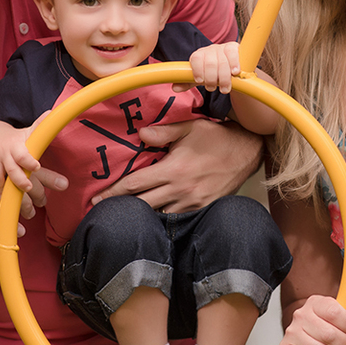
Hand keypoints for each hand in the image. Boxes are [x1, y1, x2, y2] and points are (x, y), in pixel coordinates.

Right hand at [0, 142, 67, 234]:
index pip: (13, 159)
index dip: (35, 162)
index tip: (52, 163)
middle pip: (18, 173)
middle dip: (42, 179)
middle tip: (63, 183)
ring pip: (8, 195)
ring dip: (24, 205)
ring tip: (35, 212)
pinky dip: (6, 223)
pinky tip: (16, 230)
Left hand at [92, 119, 262, 211]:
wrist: (248, 152)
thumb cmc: (217, 137)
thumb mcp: (190, 128)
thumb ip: (163, 132)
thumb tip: (140, 134)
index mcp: (173, 170)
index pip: (135, 184)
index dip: (113, 192)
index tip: (97, 199)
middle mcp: (180, 190)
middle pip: (142, 205)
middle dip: (121, 209)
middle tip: (102, 212)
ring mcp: (191, 202)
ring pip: (158, 214)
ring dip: (142, 215)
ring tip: (126, 215)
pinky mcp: (201, 208)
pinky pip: (176, 217)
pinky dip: (163, 216)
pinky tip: (153, 215)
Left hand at [179, 42, 241, 94]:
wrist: (228, 65)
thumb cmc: (211, 72)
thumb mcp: (200, 78)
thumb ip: (188, 82)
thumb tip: (175, 88)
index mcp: (198, 55)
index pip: (195, 59)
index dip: (197, 70)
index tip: (200, 81)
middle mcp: (209, 50)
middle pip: (210, 63)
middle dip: (211, 78)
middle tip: (213, 88)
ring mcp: (221, 48)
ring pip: (222, 62)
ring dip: (224, 78)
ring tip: (225, 88)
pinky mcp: (233, 47)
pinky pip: (233, 54)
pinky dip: (234, 64)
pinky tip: (234, 72)